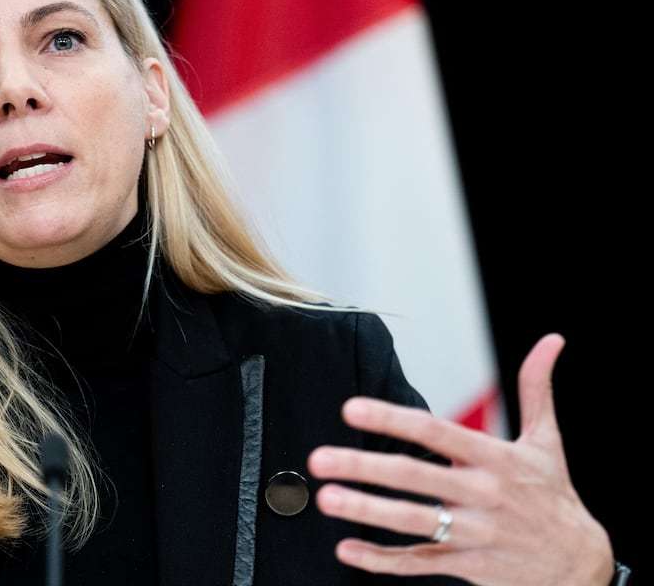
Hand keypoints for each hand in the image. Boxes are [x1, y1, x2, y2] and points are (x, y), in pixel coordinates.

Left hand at [308, 333, 613, 585]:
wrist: (582, 567)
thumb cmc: (554, 498)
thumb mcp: (547, 443)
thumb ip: (537, 389)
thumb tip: (551, 341)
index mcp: (497, 460)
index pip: (437, 431)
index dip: (394, 418)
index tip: (352, 408)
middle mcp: (484, 495)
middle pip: (416, 477)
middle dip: (364, 466)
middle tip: (321, 458)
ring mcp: (476, 534)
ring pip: (414, 522)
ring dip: (366, 511)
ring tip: (327, 498)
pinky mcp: (471, 567)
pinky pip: (420, 563)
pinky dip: (382, 560)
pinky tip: (348, 549)